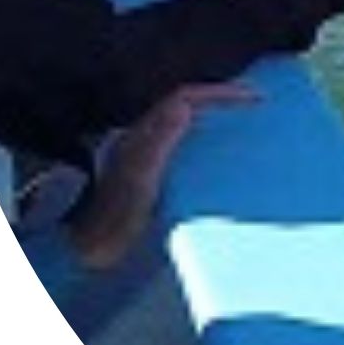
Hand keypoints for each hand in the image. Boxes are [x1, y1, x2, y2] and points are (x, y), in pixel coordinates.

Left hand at [69, 83, 257, 267]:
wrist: (87, 251)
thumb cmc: (116, 217)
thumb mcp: (140, 178)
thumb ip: (159, 142)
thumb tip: (184, 105)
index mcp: (145, 134)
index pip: (187, 98)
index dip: (221, 93)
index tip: (254, 98)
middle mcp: (145, 139)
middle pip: (188, 105)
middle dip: (223, 99)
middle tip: (256, 102)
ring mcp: (147, 157)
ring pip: (187, 125)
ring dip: (216, 117)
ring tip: (246, 122)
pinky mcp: (151, 177)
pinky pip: (186, 147)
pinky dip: (209, 141)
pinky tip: (223, 157)